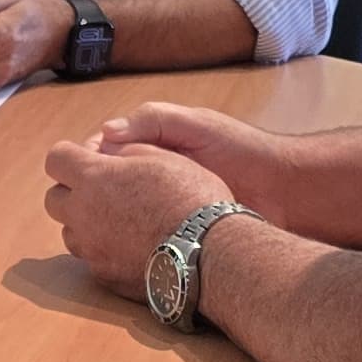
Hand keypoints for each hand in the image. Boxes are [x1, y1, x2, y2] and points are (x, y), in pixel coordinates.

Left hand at [42, 135, 234, 295]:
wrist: (210, 253)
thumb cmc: (192, 197)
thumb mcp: (163, 156)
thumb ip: (125, 149)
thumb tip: (105, 150)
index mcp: (94, 178)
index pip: (56, 159)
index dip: (72, 155)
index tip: (92, 158)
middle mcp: (82, 214)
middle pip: (54, 199)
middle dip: (73, 191)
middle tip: (105, 189)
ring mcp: (91, 249)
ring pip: (71, 232)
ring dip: (86, 223)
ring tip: (121, 219)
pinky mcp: (105, 276)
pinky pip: (92, 258)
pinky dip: (104, 249)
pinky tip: (133, 245)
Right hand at [96, 101, 306, 229]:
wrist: (284, 190)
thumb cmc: (241, 150)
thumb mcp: (196, 125)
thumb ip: (154, 121)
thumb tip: (104, 132)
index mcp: (152, 142)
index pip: (103, 148)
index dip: (87, 159)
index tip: (78, 171)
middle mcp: (151, 172)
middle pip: (105, 181)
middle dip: (90, 190)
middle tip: (82, 203)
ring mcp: (160, 202)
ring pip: (118, 209)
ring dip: (104, 216)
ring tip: (95, 224)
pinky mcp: (172, 226)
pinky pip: (139, 230)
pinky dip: (126, 235)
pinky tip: (118, 240)